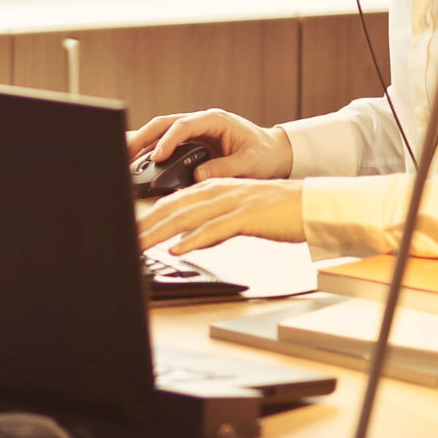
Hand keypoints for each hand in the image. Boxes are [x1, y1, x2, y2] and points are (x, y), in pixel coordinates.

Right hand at [126, 109, 293, 182]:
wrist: (273, 153)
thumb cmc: (264, 155)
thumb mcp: (249, 163)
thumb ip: (225, 168)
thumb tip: (197, 176)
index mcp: (215, 120)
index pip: (184, 125)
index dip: (168, 140)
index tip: (157, 157)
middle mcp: (201, 122)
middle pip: (164, 124)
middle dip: (143, 137)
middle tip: (125, 153)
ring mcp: (194, 132)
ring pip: (160, 132)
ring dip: (142, 144)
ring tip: (124, 158)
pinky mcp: (191, 144)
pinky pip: (166, 145)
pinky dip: (151, 153)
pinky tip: (138, 164)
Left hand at [138, 178, 305, 254]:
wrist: (314, 205)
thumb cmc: (279, 213)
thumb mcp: (239, 215)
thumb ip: (213, 224)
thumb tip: (187, 240)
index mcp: (215, 188)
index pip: (173, 202)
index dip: (148, 217)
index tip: (129, 231)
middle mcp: (220, 190)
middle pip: (173, 207)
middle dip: (145, 225)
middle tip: (124, 240)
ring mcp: (233, 202)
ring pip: (187, 216)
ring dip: (160, 232)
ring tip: (139, 245)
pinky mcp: (248, 216)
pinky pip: (215, 228)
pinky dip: (194, 239)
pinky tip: (178, 249)